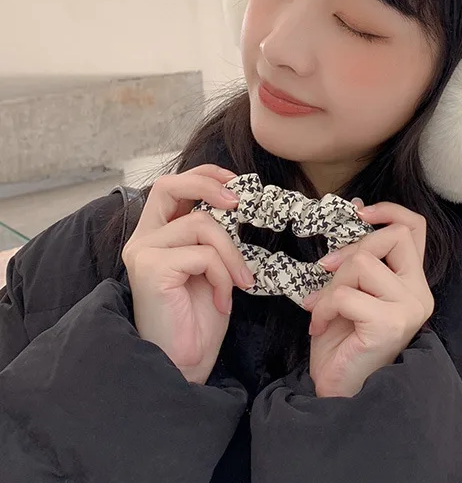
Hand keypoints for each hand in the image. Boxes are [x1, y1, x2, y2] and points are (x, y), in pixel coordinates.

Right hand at [121, 165, 255, 384]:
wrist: (185, 364)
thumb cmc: (200, 317)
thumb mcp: (212, 264)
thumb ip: (212, 233)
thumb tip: (235, 200)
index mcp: (156, 234)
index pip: (172, 187)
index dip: (204, 176)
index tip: (235, 183)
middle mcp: (143, 240)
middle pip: (169, 186)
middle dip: (209, 185)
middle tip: (239, 203)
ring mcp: (143, 253)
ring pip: (202, 225)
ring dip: (232, 254)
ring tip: (239, 283)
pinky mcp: (151, 269)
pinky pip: (203, 255)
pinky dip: (223, 275)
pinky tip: (221, 301)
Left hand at [302, 201, 434, 397]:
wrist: (338, 390)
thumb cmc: (343, 340)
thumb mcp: (353, 288)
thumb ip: (360, 258)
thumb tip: (355, 210)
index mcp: (412, 281)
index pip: (416, 227)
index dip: (389, 211)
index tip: (359, 212)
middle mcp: (419, 293)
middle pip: (392, 237)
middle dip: (350, 249)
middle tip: (325, 271)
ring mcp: (408, 308)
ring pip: (363, 263)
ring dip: (332, 284)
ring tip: (323, 308)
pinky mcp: (389, 324)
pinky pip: (346, 294)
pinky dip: (324, 306)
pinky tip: (320, 326)